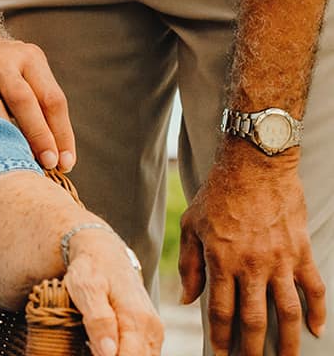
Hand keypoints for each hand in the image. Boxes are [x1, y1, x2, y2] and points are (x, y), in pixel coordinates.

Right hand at [0, 28, 74, 171]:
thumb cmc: (5, 69)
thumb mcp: (27, 72)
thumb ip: (41, 104)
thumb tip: (59, 157)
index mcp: (31, 59)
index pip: (53, 99)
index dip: (61, 134)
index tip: (65, 163)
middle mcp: (3, 61)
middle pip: (24, 100)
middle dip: (38, 135)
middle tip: (48, 164)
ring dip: (7, 137)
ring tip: (18, 162)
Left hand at [63, 227, 163, 355]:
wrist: (105, 252)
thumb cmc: (91, 269)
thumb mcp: (86, 288)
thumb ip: (98, 321)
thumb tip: (108, 353)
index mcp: (138, 319)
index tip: (92, 349)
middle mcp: (153, 328)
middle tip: (92, 343)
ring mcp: (155, 330)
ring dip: (122, 355)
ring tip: (97, 340)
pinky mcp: (152, 332)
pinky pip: (144, 353)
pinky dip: (128, 352)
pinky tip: (108, 342)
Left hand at [178, 144, 325, 355]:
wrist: (255, 167)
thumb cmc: (217, 195)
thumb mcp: (191, 226)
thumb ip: (189, 264)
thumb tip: (187, 299)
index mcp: (222, 260)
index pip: (220, 311)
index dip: (221, 337)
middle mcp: (252, 266)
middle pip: (254, 318)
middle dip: (253, 348)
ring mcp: (280, 261)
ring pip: (287, 312)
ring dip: (288, 340)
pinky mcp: (300, 253)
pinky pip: (314, 289)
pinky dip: (318, 312)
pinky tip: (317, 331)